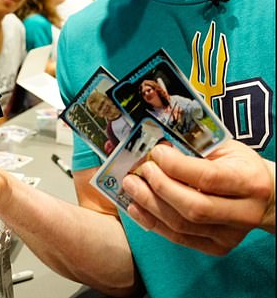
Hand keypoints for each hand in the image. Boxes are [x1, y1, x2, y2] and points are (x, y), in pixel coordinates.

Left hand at [122, 139, 274, 254]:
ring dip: (149, 205)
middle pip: (194, 207)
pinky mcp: (217, 247)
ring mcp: (230, 235)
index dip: (176, 166)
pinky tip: (136, 207)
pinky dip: (153, 223)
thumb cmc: (238, 165)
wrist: (266, 197)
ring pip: (182, 226)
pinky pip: (179, 239)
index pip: (207, 178)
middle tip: (138, 171)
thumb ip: (194, 147)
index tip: (156, 153)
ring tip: (130, 186)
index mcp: (248, 182)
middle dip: (159, 187)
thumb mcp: (225, 148)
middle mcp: (243, 213)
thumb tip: (156, 146)